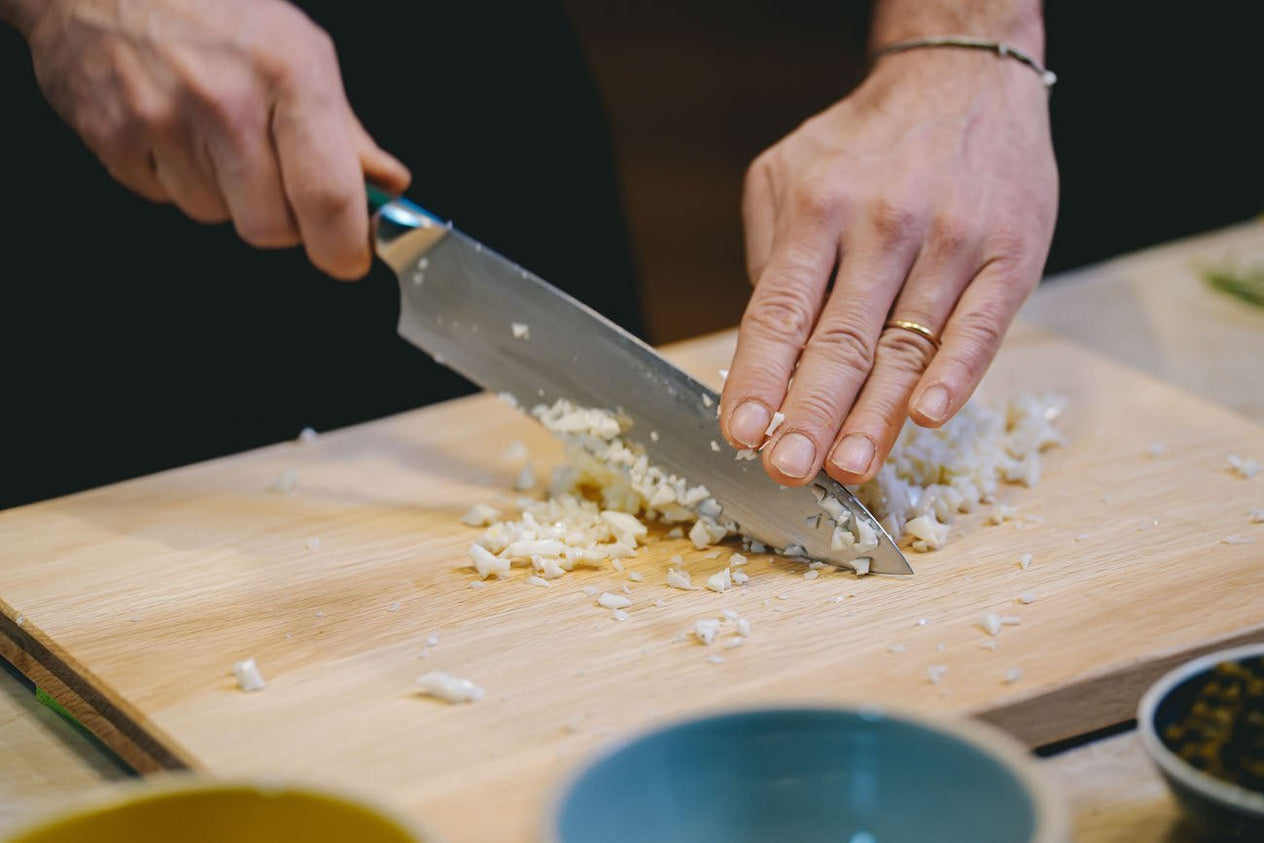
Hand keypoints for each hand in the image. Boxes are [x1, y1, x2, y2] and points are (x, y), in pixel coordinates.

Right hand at [8, 0, 409, 277]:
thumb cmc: (214, 6)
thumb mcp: (300, 50)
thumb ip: (345, 130)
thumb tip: (386, 186)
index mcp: (288, 76)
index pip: (328, 196)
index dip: (343, 245)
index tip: (348, 257)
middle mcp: (225, 101)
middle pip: (269, 227)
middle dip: (283, 220)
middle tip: (278, 179)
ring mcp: (161, 120)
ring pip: (214, 215)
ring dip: (225, 194)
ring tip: (214, 132)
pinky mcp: (110, 136)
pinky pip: (163, 198)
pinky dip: (175, 177)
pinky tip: (175, 128)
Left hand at [721, 48, 1056, 485]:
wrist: (964, 78)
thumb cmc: (865, 143)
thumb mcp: (789, 173)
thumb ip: (773, 256)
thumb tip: (764, 350)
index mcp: (820, 207)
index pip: (781, 311)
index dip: (760, 378)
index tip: (741, 434)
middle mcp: (883, 224)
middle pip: (841, 339)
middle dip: (810, 413)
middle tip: (788, 471)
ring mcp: (953, 240)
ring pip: (907, 345)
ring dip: (875, 416)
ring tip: (847, 468)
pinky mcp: (1012, 253)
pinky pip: (981, 326)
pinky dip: (954, 374)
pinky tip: (925, 417)